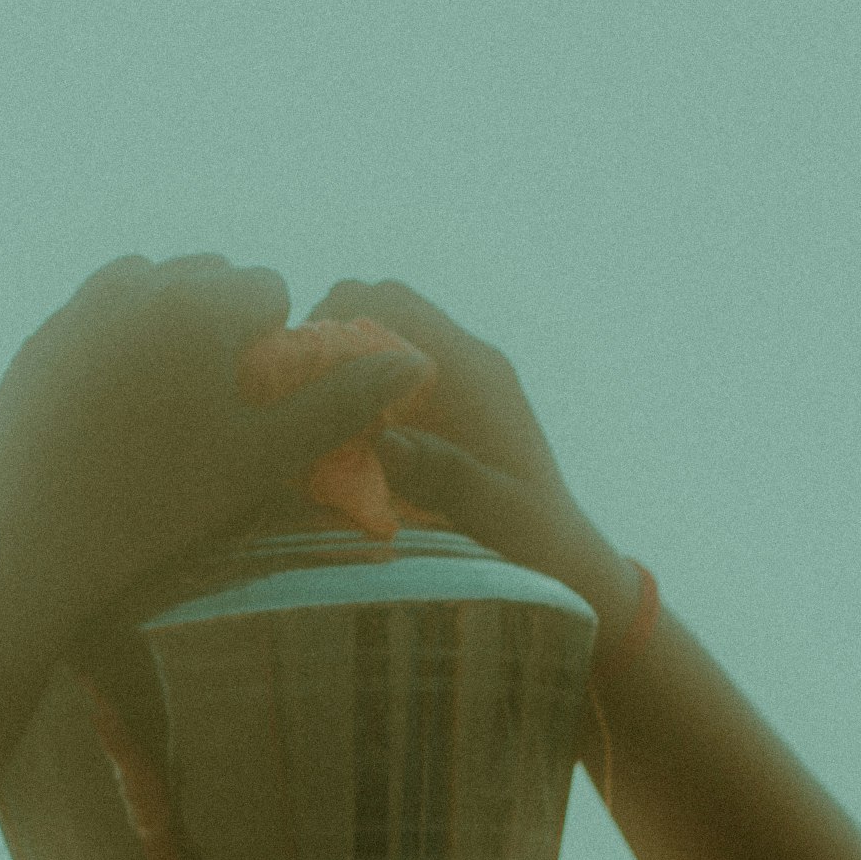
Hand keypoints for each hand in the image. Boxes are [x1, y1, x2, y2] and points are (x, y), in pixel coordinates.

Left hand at [0, 254, 433, 644]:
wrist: (28, 545)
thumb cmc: (158, 508)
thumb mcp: (261, 461)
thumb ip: (338, 404)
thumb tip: (415, 361)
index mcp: (201, 301)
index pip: (266, 288)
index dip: (270, 348)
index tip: (250, 407)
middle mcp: (138, 283)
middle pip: (207, 277)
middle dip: (219, 327)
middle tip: (209, 412)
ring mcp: (78, 307)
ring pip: (148, 292)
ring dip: (167, 330)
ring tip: (162, 412)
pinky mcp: (37, 341)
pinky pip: (95, 323)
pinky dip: (115, 352)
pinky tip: (109, 421)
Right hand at [307, 277, 646, 646]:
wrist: (566, 556)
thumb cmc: (535, 545)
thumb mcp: (494, 517)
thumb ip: (444, 476)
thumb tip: (383, 440)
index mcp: (476, 372)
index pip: (390, 303)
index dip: (331, 321)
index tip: (294, 375)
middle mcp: (467, 361)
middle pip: (378, 305)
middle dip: (327, 339)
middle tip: (294, 398)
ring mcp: (459, 378)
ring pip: (380, 333)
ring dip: (341, 364)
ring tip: (310, 418)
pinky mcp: (450, 402)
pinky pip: (391, 370)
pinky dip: (357, 388)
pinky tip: (339, 438)